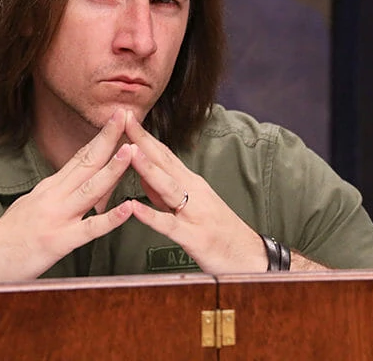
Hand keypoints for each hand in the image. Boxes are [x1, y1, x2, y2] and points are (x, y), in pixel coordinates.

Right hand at [0, 110, 134, 281]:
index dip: (99, 137)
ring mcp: (57, 217)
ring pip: (90, 189)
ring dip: (112, 169)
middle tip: (125, 116)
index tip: (115, 118)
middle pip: (86, 162)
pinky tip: (127, 209)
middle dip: (108, 138)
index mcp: (50, 187)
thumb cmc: (9, 235)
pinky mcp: (59, 241)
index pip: (80, 156)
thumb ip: (55, 193)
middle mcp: (54, 195)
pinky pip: (90, 229)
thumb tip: (73, 183)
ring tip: (131, 151)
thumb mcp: (31, 203)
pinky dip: (110, 218)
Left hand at [125, 111, 266, 273]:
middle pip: (165, 162)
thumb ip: (165, 192)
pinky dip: (151, 216)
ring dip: (149, 168)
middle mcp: (194, 192)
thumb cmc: (219, 231)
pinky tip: (133, 208)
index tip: (126, 116)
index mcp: (191, 183)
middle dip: (142, 140)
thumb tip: (142, 174)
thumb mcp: (192, 205)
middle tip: (123, 118)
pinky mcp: (194, 237)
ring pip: (168, 187)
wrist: (250, 257)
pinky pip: (169, 225)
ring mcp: (195, 213)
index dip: (144, 135)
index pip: (164, 153)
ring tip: (130, 151)